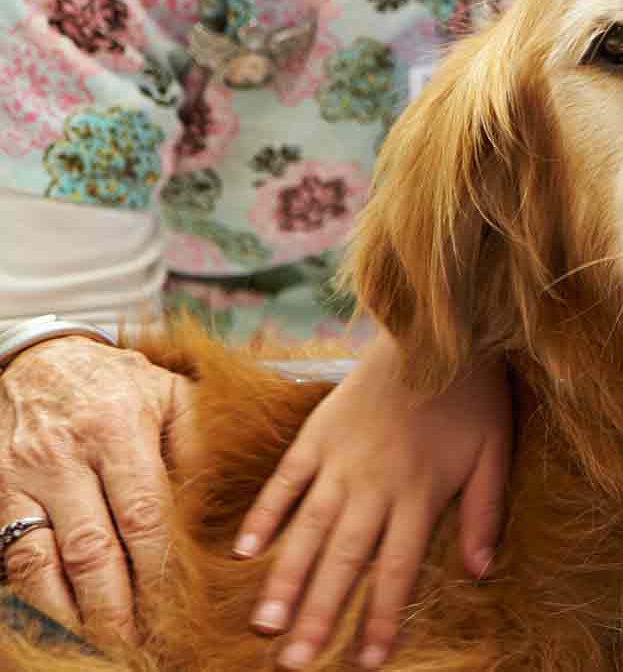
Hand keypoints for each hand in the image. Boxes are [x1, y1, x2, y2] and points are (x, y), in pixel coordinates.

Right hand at [0, 335, 195, 644]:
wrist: (42, 360)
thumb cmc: (121, 384)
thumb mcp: (173, 394)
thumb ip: (199, 445)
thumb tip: (223, 506)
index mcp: (119, 427)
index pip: (144, 514)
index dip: (161, 568)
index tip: (182, 605)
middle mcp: (65, 454)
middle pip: (94, 549)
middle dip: (121, 605)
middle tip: (148, 641)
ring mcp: (24, 476)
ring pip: (46, 562)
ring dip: (78, 612)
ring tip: (111, 641)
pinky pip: (15, 556)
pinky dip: (40, 595)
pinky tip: (68, 618)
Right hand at [234, 336, 511, 669]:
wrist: (438, 329)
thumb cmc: (474, 394)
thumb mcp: (495, 452)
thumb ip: (485, 512)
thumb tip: (480, 571)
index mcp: (419, 494)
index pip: (397, 570)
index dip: (382, 618)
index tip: (367, 662)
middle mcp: (374, 485)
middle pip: (344, 561)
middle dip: (320, 615)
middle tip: (295, 664)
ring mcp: (340, 459)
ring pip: (308, 529)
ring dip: (286, 579)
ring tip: (265, 625)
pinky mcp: (317, 432)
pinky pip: (285, 480)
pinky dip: (265, 515)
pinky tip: (245, 553)